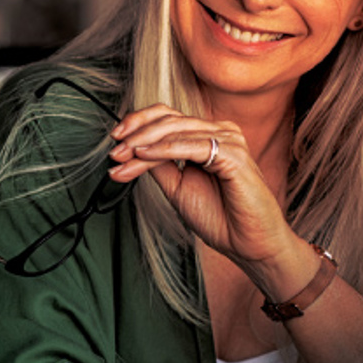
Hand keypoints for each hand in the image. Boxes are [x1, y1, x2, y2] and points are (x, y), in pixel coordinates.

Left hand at [106, 103, 297, 268]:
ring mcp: (229, 140)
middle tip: (114, 151)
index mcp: (208, 136)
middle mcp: (220, 132)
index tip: (114, 141)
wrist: (248, 244)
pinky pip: (191, 146)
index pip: (168, 117)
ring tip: (122, 156)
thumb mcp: (178, 187)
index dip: (138, 123)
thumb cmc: (220, 217)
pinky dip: (164, 149)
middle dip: (135, 134)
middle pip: (169, 119)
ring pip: (175, 131)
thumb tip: (132, 149)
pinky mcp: (233, 154)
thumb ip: (160, 165)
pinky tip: (143, 155)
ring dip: (142, 143)